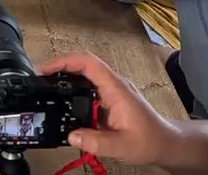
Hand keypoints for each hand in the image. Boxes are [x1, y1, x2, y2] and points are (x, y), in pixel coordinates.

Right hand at [39, 52, 181, 166]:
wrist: (166, 143)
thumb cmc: (150, 141)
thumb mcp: (122, 146)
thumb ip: (96, 141)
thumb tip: (71, 135)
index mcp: (116, 89)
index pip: (88, 63)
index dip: (65, 61)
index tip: (47, 69)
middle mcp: (114, 84)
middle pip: (84, 64)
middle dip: (61, 66)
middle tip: (41, 77)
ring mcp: (113, 90)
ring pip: (86, 74)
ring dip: (67, 76)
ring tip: (48, 85)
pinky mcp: (111, 98)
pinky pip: (90, 86)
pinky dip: (74, 88)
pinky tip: (65, 99)